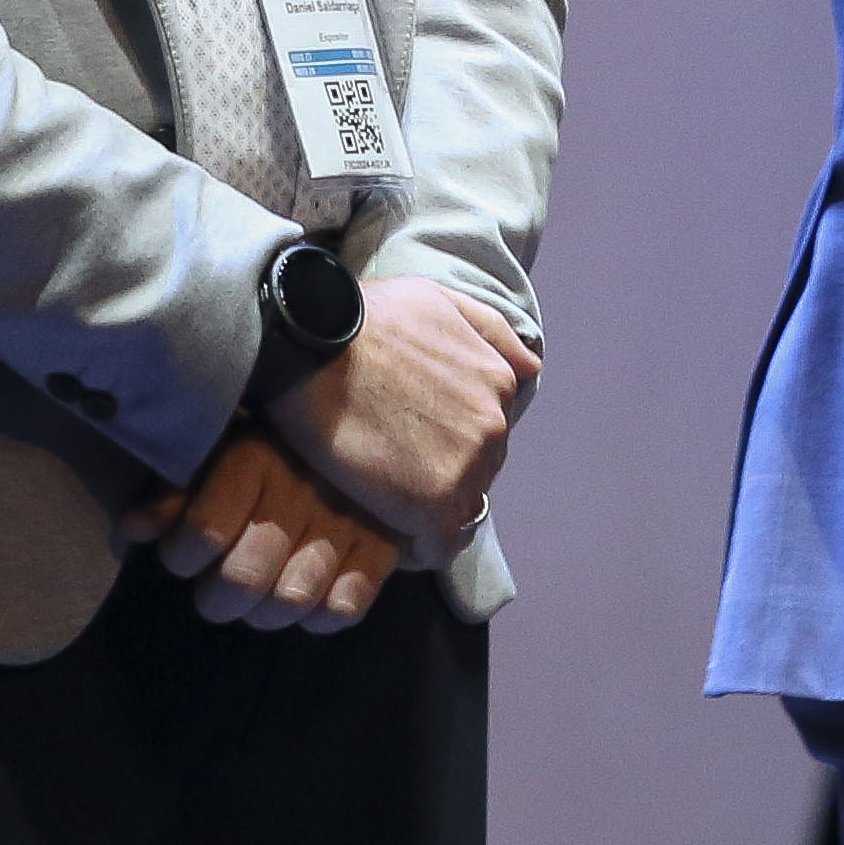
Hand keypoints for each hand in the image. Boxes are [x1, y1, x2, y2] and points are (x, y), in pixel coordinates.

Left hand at [117, 426, 403, 630]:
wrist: (364, 433)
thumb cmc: (270, 458)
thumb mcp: (216, 459)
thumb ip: (172, 493)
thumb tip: (129, 530)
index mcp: (257, 455)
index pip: (203, 533)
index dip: (182, 558)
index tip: (183, 558)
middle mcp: (303, 488)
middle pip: (244, 579)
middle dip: (220, 599)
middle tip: (220, 595)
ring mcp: (348, 519)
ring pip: (291, 600)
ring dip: (268, 612)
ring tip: (263, 598)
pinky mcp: (384, 547)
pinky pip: (344, 608)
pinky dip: (322, 615)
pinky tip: (313, 597)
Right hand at [263, 275, 537, 564]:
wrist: (314, 342)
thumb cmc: (366, 317)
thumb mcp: (438, 300)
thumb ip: (489, 330)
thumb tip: (529, 366)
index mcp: (498, 381)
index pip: (486, 429)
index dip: (449, 439)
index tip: (415, 442)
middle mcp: (494, 425)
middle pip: (477, 468)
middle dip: (443, 470)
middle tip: (393, 468)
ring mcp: (467, 467)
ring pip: (459, 505)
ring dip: (429, 505)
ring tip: (385, 496)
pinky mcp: (432, 504)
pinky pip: (439, 544)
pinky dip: (421, 544)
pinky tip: (393, 532)